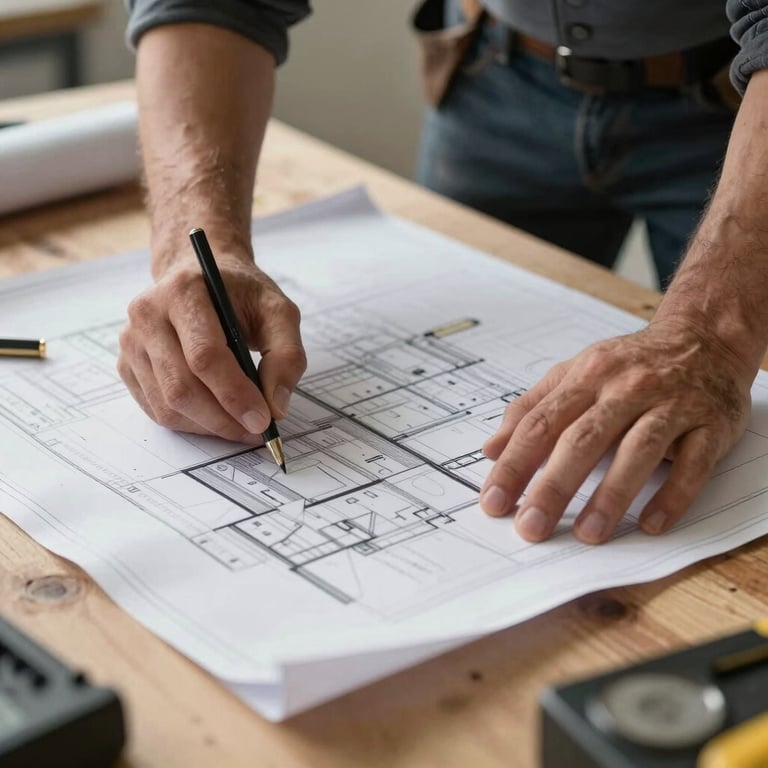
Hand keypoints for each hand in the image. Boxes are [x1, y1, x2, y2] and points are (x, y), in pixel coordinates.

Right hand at [118, 252, 305, 441]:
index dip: (235, 395)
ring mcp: (132, 341)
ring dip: (209, 426)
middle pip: (182, 387)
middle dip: (223, 419)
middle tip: (256, 431)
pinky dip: (191, 423)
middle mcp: (148, 314)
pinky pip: (157, 409)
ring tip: (240, 425)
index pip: (204, 356)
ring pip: (167, 405)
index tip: (263, 420)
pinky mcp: (127, 364)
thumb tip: (276, 407)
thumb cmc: (240, 294)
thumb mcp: (277, 312)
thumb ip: (286, 356)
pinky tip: (216, 416)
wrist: (200, 275)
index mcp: (183, 292)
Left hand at [479, 321, 752, 543]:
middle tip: (530, 526)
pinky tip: (651, 524)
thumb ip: (531, 409)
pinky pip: (693, 464)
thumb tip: (490, 450)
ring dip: (611, 496)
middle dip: (553, 487)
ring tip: (587, 534)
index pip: (540, 424)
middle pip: (582, 440)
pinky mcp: (710, 425)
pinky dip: (673, 495)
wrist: (704, 338)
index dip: (514, 465)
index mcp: (586, 376)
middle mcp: (626, 388)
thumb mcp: (574, 374)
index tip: (494, 502)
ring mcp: (671, 405)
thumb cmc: (630, 364)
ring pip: (636, 451)